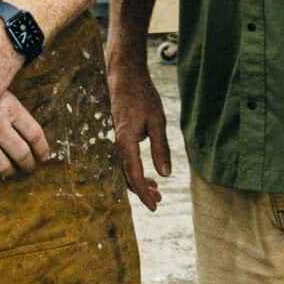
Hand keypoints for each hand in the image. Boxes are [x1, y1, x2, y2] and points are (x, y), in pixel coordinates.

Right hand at [0, 91, 52, 182]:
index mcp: (10, 107)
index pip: (34, 134)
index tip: (44, 157)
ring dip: (8, 172)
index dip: (42, 148)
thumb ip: (6, 100)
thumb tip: (19, 117)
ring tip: (9, 173)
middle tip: (29, 168)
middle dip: (28, 164)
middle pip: (22, 153)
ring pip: (2, 165)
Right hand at [107, 53, 170, 210]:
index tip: (154, 206)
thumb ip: (161, 148)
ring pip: (126, 169)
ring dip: (139, 181)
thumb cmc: (142, 96)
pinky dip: (135, 170)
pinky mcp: (120, 136)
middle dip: (142, 191)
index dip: (144, 194)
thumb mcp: (158, 121)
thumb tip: (165, 174)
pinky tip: (148, 171)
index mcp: (126, 142)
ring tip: (156, 189)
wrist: (125, 76)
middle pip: (128, 176)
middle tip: (158, 201)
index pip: (134, 176)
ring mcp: (117, 140)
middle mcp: (118, 144)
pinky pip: (125, 159)